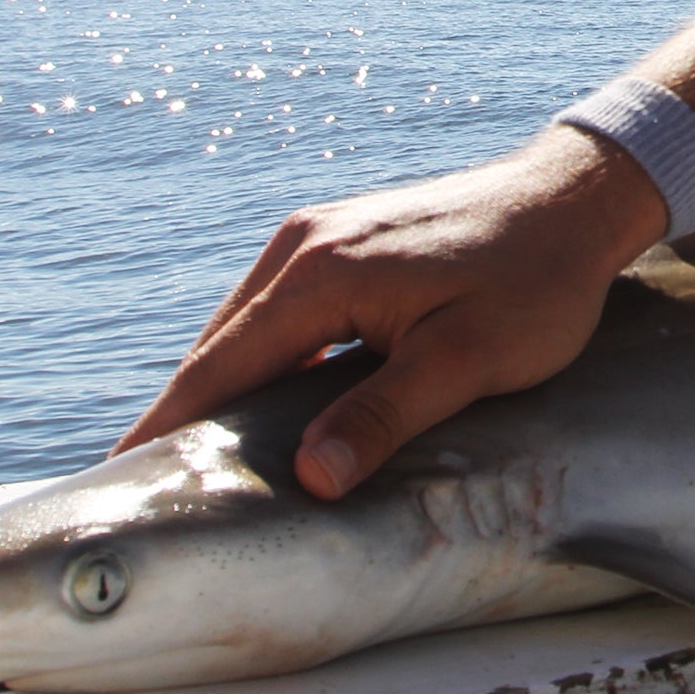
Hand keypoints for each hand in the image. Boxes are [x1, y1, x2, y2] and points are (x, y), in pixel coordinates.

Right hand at [113, 123, 666, 498]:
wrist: (578, 199)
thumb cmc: (536, 282)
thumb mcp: (468, 359)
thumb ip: (386, 415)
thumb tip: (313, 477)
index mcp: (319, 275)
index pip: (216, 370)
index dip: (166, 433)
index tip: (116, 485)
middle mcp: (302, 247)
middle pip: (218, 350)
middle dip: (183, 419)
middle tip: (146, 494)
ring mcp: (321, 238)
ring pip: (247, 331)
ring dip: (223, 391)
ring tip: (192, 464)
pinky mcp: (345, 241)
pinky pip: (281, 313)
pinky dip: (262, 361)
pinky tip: (266, 409)